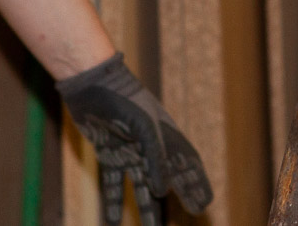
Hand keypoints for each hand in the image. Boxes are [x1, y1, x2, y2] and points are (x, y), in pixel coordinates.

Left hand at [57, 53, 211, 225]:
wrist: (92, 85)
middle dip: (182, 196)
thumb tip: (163, 192)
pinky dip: (113, 202)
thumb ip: (156, 159)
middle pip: (170, 178)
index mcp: (167, 137)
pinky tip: (111, 221)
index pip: (187, 166)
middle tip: (194, 212)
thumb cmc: (124, 101)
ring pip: (142, 187)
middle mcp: (151, 147)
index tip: (205, 204)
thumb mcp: (145, 129)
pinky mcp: (109, 154)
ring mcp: (130, 152)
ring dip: (146, 209)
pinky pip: (114, 183)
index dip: (197, 184)